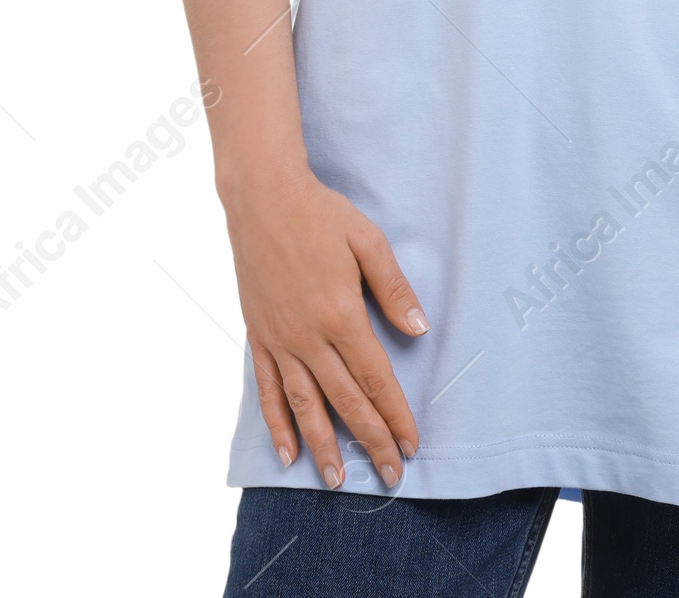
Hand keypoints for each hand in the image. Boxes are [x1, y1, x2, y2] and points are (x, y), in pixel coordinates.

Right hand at [222, 168, 428, 489]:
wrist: (263, 198)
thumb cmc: (321, 215)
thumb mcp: (368, 242)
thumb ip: (393, 289)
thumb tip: (419, 330)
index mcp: (341, 315)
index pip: (375, 378)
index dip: (395, 415)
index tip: (411, 443)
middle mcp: (309, 337)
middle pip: (346, 400)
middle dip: (371, 441)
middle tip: (390, 476)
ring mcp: (280, 340)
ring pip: (305, 405)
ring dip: (323, 446)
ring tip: (337, 481)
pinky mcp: (259, 336)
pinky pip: (268, 389)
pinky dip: (277, 423)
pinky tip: (287, 450)